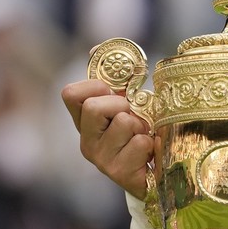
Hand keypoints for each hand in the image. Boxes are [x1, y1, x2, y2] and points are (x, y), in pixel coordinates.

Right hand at [61, 79, 152, 198]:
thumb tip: (98, 53)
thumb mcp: (127, 107)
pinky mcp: (119, 172)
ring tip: (143, 136)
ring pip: (123, 122)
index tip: (112, 93)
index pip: (70, 94)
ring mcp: (101, 158)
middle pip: (94, 107)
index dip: (94, 86)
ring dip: (141, 125)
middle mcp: (87, 141)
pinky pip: (139, 142)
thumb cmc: (141, 134)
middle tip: (133, 119)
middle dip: (121, 105)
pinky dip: (151, 143)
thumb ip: (117, 86)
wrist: (157, 175)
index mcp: (85, 122)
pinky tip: (149, 152)